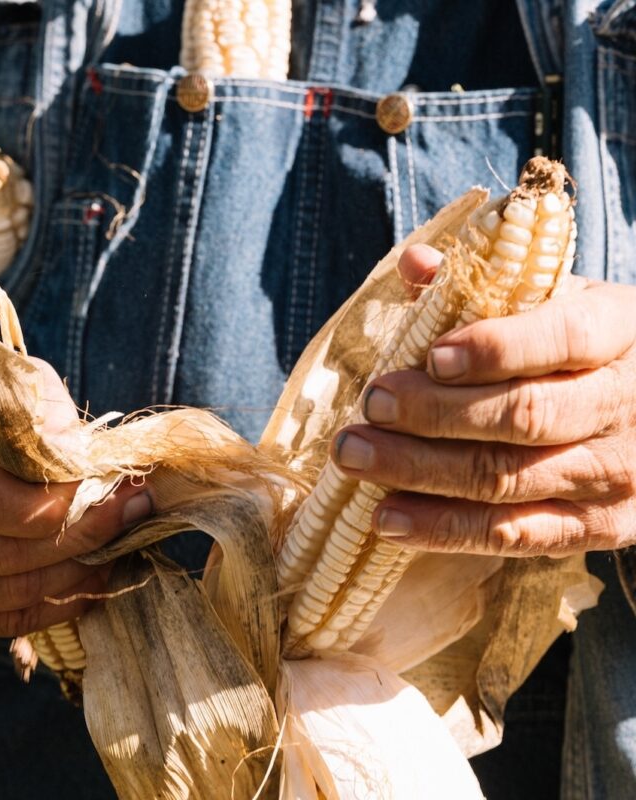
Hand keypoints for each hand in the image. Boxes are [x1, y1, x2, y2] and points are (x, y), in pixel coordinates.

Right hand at [0, 361, 151, 636]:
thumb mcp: (12, 383)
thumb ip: (47, 420)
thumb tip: (93, 468)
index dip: (55, 505)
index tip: (114, 486)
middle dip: (82, 535)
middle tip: (137, 509)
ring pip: (3, 592)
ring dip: (76, 572)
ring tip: (123, 541)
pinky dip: (53, 604)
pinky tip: (94, 577)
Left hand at [332, 245, 635, 556]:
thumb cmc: (583, 350)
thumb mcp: (554, 302)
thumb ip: (483, 286)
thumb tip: (414, 264)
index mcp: (619, 331)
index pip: (563, 338)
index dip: (495, 349)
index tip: (431, 356)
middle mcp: (627, 406)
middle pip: (523, 415)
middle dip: (435, 414)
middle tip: (369, 405)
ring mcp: (616, 475)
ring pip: (507, 478)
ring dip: (420, 471)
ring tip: (355, 457)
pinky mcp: (599, 527)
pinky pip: (514, 535)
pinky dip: (445, 528)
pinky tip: (387, 517)